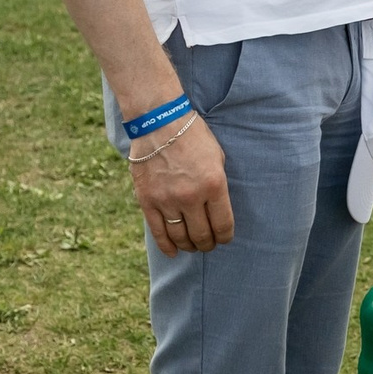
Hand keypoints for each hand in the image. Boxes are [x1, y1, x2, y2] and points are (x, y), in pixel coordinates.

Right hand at [133, 114, 233, 255]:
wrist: (159, 121)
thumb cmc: (192, 135)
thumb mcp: (217, 157)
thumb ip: (218, 185)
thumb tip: (218, 210)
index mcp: (214, 185)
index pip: (223, 225)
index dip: (225, 237)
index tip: (224, 239)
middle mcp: (191, 196)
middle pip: (202, 235)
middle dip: (208, 244)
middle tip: (208, 244)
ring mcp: (167, 200)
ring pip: (180, 237)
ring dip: (189, 246)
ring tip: (192, 245)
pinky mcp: (147, 200)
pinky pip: (158, 232)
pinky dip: (167, 246)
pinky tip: (173, 252)